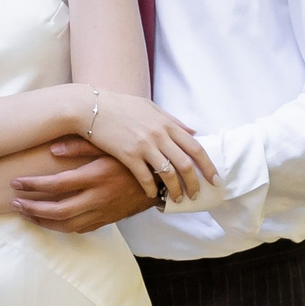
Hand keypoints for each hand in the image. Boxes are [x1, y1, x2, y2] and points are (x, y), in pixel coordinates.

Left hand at [11, 141, 159, 232]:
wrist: (164, 180)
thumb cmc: (134, 157)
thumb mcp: (110, 145)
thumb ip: (81, 146)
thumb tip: (52, 150)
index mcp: (97, 177)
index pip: (57, 185)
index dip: (33, 186)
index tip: (16, 183)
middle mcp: (99, 198)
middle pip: (57, 211)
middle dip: (32, 209)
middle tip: (15, 204)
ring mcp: (104, 212)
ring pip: (67, 225)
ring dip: (43, 222)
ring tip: (26, 214)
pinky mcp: (108, 220)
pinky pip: (80, 229)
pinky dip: (62, 227)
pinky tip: (50, 221)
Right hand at [84, 90, 217, 203]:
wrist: (90, 107)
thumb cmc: (120, 106)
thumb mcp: (150, 107)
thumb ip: (173, 120)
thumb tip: (193, 132)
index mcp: (167, 123)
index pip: (196, 148)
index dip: (208, 166)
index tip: (214, 179)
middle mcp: (159, 135)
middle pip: (186, 164)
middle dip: (195, 183)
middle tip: (197, 195)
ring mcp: (144, 146)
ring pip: (168, 174)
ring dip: (175, 190)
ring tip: (177, 199)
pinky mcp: (127, 155)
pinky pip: (145, 178)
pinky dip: (150, 189)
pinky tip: (151, 195)